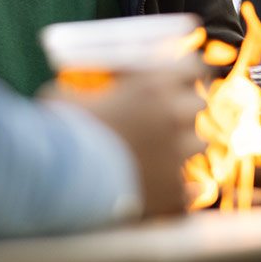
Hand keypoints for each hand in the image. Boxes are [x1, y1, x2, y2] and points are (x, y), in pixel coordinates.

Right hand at [43, 53, 205, 217]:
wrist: (59, 178)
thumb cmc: (59, 132)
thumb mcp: (63, 98)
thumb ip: (79, 93)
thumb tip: (69, 95)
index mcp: (152, 88)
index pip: (194, 68)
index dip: (188, 74)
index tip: (182, 80)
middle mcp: (172, 117)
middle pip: (199, 105)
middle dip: (186, 110)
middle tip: (168, 119)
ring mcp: (176, 155)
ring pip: (200, 146)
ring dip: (184, 148)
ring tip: (163, 157)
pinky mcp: (172, 191)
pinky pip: (190, 189)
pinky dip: (180, 190)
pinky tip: (166, 192)